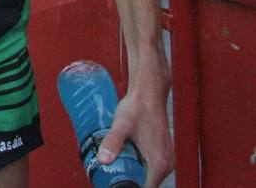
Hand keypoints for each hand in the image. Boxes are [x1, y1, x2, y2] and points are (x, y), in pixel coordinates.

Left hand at [99, 55, 173, 187]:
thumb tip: (103, 159)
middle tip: (108, 176)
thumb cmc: (138, 107)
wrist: (149, 93)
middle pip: (146, 184)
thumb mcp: (122, 124)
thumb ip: (113, 141)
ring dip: (133, 175)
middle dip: (129, 182)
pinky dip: (138, 168)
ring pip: (148, 176)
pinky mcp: (163, 152)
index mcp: (159, 163)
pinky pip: (150, 168)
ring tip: (114, 168)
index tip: (112, 183)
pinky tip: (124, 161)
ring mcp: (166, 158)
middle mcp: (167, 164)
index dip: (129, 187)